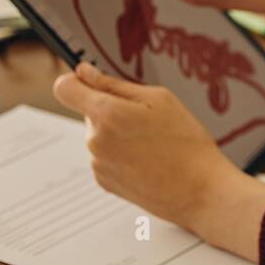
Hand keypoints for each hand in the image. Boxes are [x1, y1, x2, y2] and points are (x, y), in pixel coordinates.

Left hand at [52, 61, 264, 259]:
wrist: (200, 191)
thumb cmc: (186, 144)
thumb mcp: (160, 100)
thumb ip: (115, 84)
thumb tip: (86, 73)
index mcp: (107, 114)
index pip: (65, 88)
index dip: (76, 81)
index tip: (90, 82)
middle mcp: (95, 140)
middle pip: (90, 112)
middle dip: (112, 110)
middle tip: (148, 121)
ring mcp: (98, 164)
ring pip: (100, 135)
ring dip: (119, 134)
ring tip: (153, 145)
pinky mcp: (104, 182)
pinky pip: (106, 156)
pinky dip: (122, 155)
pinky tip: (148, 161)